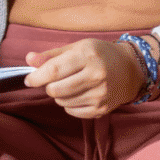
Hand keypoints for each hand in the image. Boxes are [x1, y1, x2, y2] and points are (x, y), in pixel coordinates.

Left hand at [23, 39, 144, 118]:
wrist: (131, 69)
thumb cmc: (100, 55)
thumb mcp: (77, 47)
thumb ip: (51, 55)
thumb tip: (29, 59)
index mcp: (88, 56)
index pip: (54, 70)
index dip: (36, 77)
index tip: (28, 80)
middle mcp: (96, 76)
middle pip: (55, 90)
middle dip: (48, 86)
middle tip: (54, 80)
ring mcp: (100, 94)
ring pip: (62, 102)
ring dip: (59, 95)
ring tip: (71, 84)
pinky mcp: (101, 109)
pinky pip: (72, 111)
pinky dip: (69, 104)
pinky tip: (78, 94)